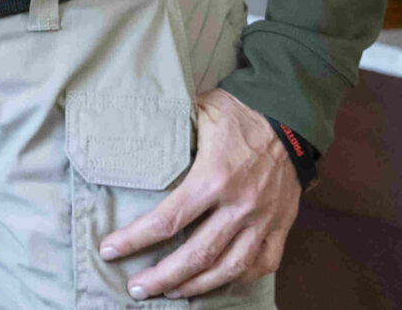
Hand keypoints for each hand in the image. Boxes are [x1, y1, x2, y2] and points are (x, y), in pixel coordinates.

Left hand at [99, 86, 299, 298]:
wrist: (291, 115)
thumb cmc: (239, 111)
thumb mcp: (199, 110)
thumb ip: (170, 128)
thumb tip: (132, 130)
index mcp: (213, 178)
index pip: (167, 220)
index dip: (135, 240)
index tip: (109, 251)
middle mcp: (238, 206)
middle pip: (196, 255)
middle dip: (162, 277)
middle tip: (137, 289)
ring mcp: (263, 220)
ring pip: (229, 268)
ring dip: (197, 286)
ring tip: (171, 293)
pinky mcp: (281, 225)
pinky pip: (263, 263)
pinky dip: (240, 277)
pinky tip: (218, 281)